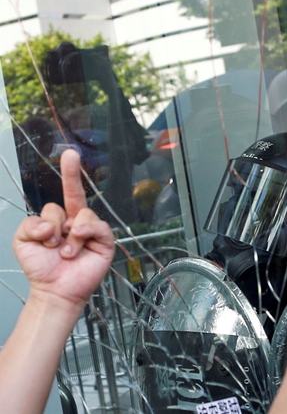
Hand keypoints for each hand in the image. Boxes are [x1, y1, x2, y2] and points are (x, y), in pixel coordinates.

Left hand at [12, 149, 114, 308]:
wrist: (54, 290)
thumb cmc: (41, 267)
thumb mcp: (23, 241)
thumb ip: (30, 224)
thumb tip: (53, 224)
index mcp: (61, 218)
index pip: (64, 193)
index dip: (69, 173)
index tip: (70, 153)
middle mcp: (78, 220)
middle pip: (75, 195)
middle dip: (68, 184)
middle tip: (62, 192)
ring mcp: (93, 230)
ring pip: (81, 214)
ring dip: (67, 234)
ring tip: (63, 252)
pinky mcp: (105, 241)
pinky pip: (96, 227)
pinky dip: (82, 236)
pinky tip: (73, 250)